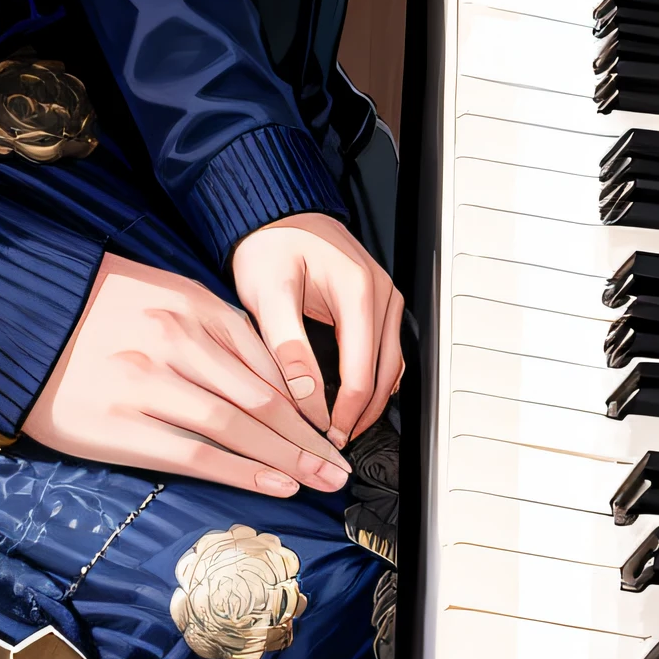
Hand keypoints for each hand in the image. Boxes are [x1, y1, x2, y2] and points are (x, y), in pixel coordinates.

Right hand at [25, 252, 353, 497]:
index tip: (328, 426)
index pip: (265, 358)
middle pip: (260, 397)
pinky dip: (240, 471)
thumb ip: (207, 326)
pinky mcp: (121, 425)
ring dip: (286, 459)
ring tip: (319, 481)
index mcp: (187, 304)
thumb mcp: (156, 295)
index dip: (304, 399)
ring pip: (237, 426)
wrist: (16, 321)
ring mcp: (148, 383)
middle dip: (306, 436)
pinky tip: (272, 484)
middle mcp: (174, 341)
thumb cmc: (89, 310)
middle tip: (339, 466)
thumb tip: (263, 372)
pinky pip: (195, 452)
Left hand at [229, 213, 403, 445]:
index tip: (322, 436)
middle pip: (384, 375)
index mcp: (357, 292)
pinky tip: (352, 399)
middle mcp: (380, 294)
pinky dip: (373, 379)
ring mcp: (384, 297)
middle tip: (333, 443)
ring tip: (342, 428)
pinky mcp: (378, 302)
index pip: (360, 374)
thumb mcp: (267, 293)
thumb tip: (305, 396)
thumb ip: (287, 345)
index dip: (343, 414)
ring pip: (391, 366)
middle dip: (361, 415)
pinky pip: (385, 351)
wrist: (274, 215)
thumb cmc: (268, 246)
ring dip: (371, 401)